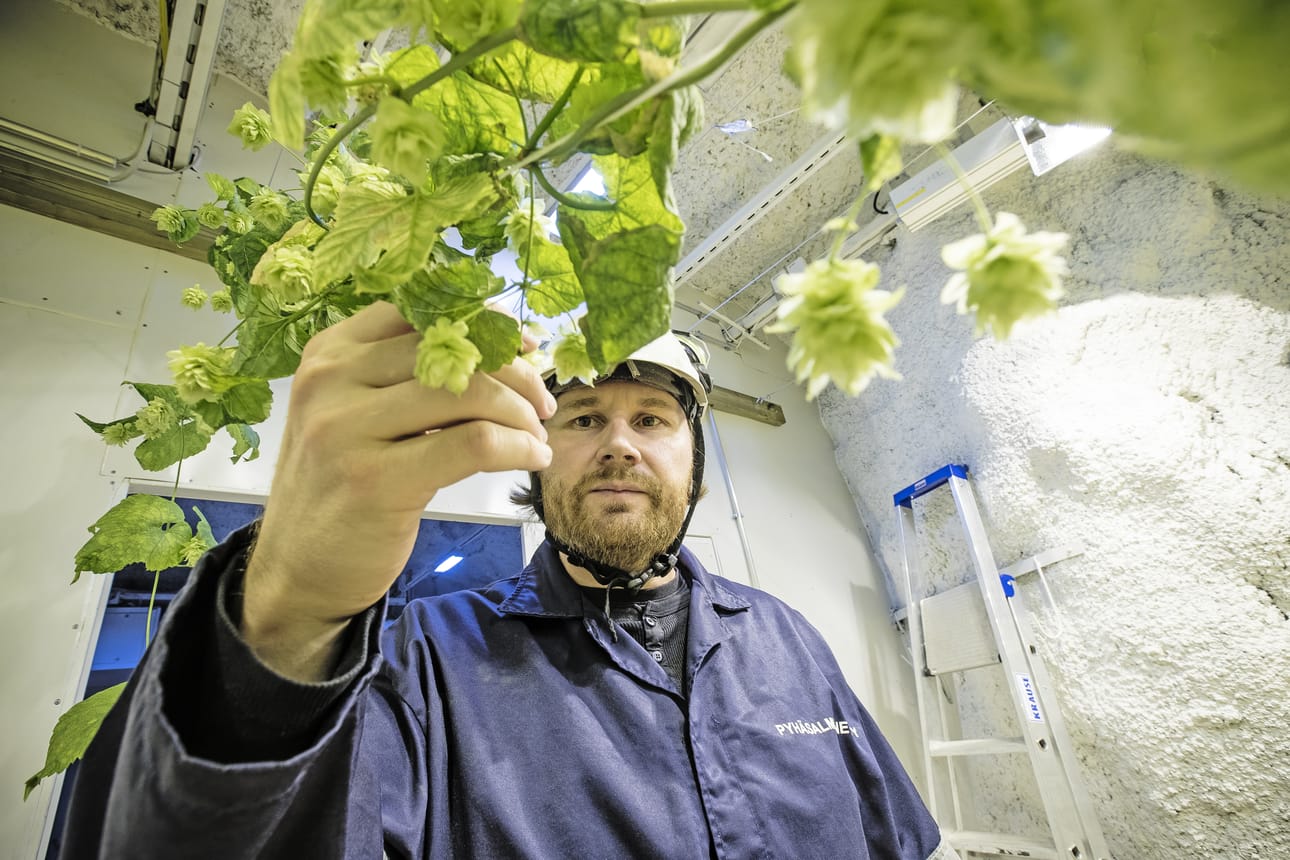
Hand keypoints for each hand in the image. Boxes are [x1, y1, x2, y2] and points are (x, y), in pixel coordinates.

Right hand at [241, 301, 554, 679]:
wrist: (296, 568)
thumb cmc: (341, 484)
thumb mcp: (356, 411)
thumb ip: (407, 375)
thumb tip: (506, 347)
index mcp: (331, 351)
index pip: (423, 309)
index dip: (486, 322)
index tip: (526, 346)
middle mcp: (332, 378)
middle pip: (453, 350)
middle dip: (516, 373)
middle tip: (541, 404)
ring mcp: (347, 428)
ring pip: (469, 394)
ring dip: (521, 415)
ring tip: (536, 438)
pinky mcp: (376, 480)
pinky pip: (474, 444)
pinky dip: (517, 447)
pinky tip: (531, 458)